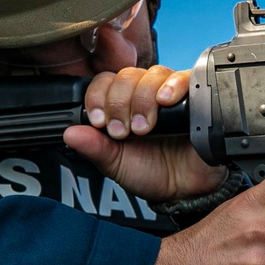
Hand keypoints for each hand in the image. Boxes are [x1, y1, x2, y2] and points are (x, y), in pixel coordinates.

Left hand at [63, 66, 227, 200]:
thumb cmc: (151, 173)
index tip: (98, 121)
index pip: (104, 82)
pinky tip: (165, 101)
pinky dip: (173, 85)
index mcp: (121, 105)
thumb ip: (95, 148)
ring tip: (143, 127)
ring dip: (142, 98)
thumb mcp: (116, 164)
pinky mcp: (196, 97)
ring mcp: (170, 93)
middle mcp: (145, 94)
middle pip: (127, 76)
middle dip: (119, 103)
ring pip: (153, 75)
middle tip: (122, 131)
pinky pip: (185, 78)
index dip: (97, 97)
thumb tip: (69, 133)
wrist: (185, 190)